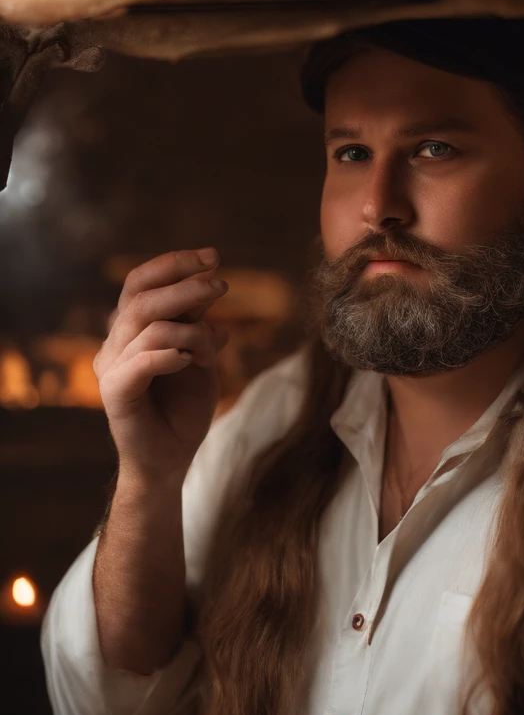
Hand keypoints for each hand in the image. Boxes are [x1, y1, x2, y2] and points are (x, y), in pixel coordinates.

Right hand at [94, 248, 230, 482]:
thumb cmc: (185, 406)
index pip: (141, 282)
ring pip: (147, 325)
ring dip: (191, 330)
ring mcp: (111, 366)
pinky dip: (171, 354)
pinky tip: (191, 362)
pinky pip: (142, 361)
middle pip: (141, 297)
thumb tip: (210, 283)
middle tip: (222, 286)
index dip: (174, 264)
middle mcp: (116, 342)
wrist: (172, 457)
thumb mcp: (201, 356)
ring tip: (213, 349)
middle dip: (185, 285)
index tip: (213, 257)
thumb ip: (198, 323)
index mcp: (132, 329)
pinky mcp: (114, 392)